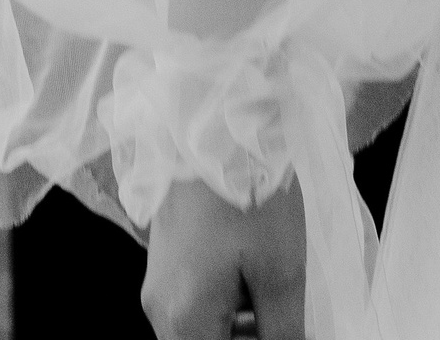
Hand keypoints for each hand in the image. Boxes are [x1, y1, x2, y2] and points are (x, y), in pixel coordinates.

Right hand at [142, 174, 305, 339]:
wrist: (215, 122)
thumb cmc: (250, 194)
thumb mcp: (280, 269)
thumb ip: (283, 330)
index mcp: (183, 319)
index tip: (281, 331)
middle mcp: (158, 308)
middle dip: (244, 339)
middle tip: (281, 318)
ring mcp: (156, 282)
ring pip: (198, 329)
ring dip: (235, 326)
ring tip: (270, 294)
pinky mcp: (164, 258)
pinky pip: (192, 303)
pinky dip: (223, 303)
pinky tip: (252, 275)